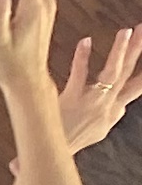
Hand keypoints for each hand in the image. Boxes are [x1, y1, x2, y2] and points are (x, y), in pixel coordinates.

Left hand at [57, 19, 141, 154]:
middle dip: (138, 49)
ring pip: (112, 72)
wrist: (52, 154)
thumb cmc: (73, 140)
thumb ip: (111, 115)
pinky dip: (82, 57)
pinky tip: (85, 41)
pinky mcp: (72, 99)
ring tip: (127, 31)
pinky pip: (79, 75)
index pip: (136, 87)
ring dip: (120, 51)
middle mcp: (108, 105)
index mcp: (114, 111)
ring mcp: (91, 101)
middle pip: (128, 73)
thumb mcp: (99, 130)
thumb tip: (121, 108)